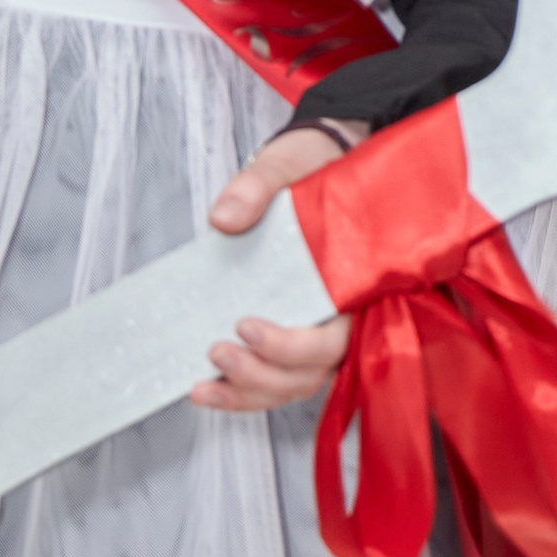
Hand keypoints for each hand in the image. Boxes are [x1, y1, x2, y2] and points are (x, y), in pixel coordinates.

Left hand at [186, 121, 360, 412]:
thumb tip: (223, 219)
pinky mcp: (294, 334)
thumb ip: (256, 187)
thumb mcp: (287, 164)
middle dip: (262, 374)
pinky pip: (277, 377)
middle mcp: (344, 314)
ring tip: (201, 386)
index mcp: (355, 278)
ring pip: (294, 384)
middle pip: (312, 371)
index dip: (293, 345)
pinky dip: (244, 391)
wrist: (317, 163)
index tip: (246, 324)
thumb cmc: (313, 167)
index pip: (335, 336)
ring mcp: (320, 329)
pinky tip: (207, 388)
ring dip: (248, 393)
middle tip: (217, 351)